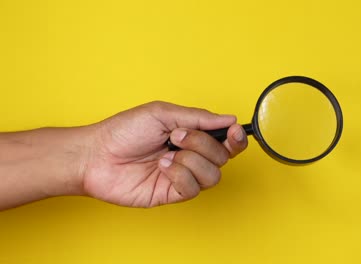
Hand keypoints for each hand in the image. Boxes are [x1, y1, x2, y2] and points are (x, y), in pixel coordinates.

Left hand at [82, 101, 247, 206]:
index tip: (234, 131)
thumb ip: (199, 117)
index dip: (236, 138)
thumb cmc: (125, 131)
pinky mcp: (173, 193)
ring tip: (166, 154)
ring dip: (191, 161)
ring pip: (212, 175)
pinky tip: (161, 167)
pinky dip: (180, 175)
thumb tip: (230, 119)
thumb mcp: (163, 113)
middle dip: (202, 144)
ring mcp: (183, 176)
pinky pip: (193, 188)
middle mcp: (191, 156)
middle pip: (222, 157)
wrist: (96, 156)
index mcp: (192, 135)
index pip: (226, 141)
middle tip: (177, 136)